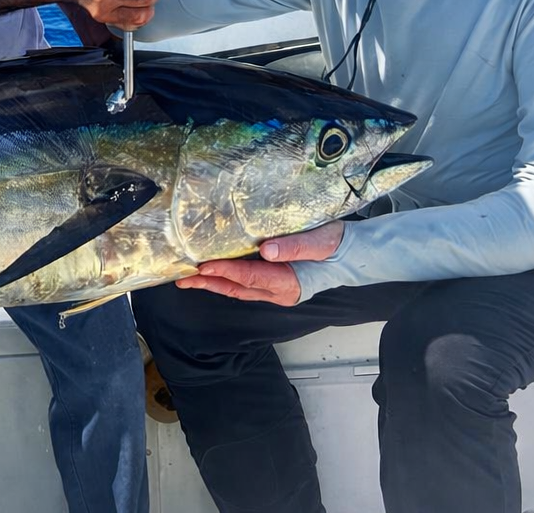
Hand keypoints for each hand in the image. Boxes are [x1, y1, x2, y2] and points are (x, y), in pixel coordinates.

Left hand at [175, 221, 344, 305]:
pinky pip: (245, 284)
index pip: (252, 277)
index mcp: (290, 283)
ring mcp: (276, 290)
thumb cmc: (337, 244)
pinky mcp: (274, 283)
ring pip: (238, 289)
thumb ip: (295, 246)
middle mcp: (279, 292)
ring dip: (213, 283)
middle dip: (209, 284)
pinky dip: (226, 279)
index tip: (204, 266)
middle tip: (183, 278)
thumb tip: (266, 250)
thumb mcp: (320, 241)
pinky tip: (212, 273)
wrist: (351, 252)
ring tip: (188, 278)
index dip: (227, 271)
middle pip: (238, 289)